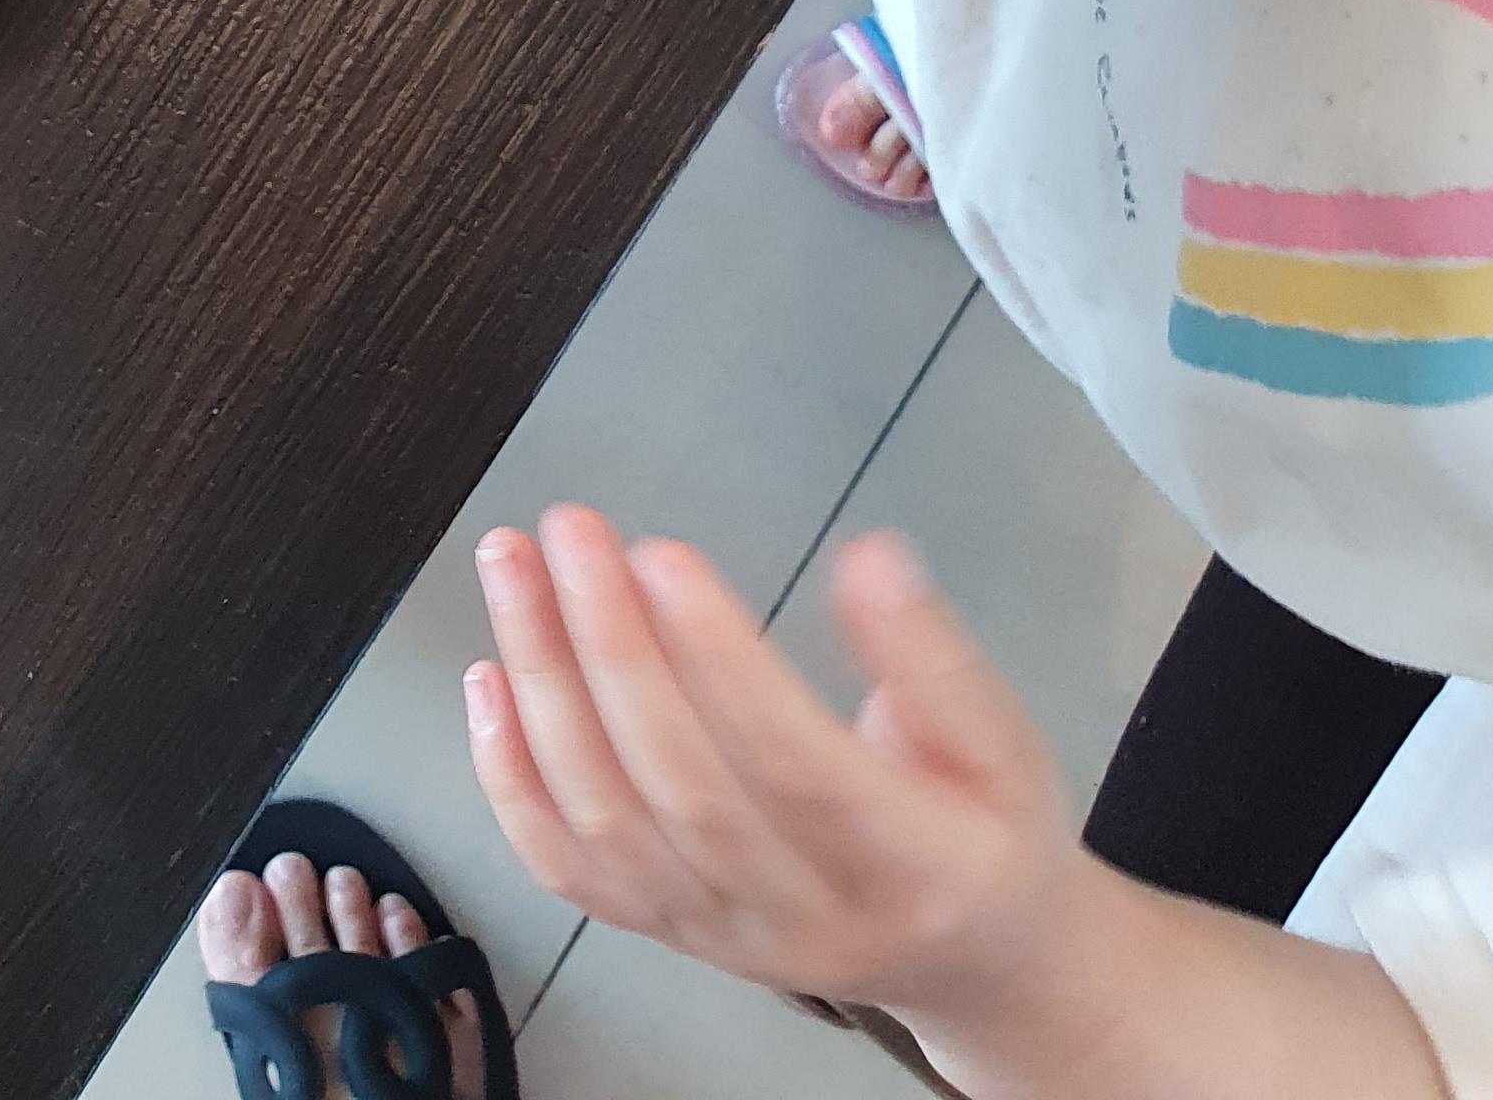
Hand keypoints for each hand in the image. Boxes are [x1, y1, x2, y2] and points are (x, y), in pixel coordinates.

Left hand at [464, 509, 1074, 1018]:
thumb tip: (873, 559)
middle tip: (568, 531)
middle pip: (684, 790)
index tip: (660, 555)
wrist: (969, 962)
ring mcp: (725, 935)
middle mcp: (806, 917)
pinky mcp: (670, 934)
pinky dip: (512, 782)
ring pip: (611, 824)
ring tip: (514, 566)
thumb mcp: (1002, 737)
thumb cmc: (982, 828)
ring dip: (545, 688)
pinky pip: (572, 873)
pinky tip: (490, 679)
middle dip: (610, 648)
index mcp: (913, 864)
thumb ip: (933, 653)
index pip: (797, 766)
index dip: (721, 660)